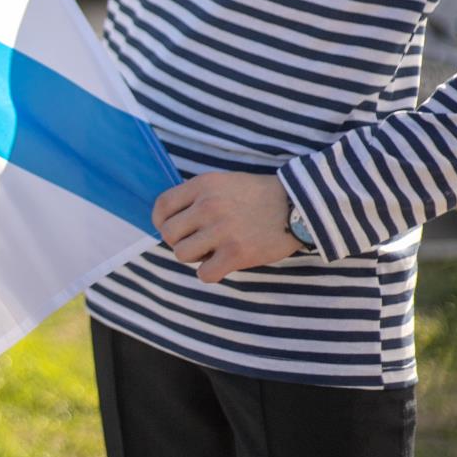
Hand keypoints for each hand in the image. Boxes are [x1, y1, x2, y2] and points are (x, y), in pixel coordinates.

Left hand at [151, 171, 301, 283]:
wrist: (296, 205)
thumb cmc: (257, 194)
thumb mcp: (222, 182)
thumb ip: (196, 196)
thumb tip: (171, 219)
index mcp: (202, 185)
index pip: (162, 206)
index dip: (161, 222)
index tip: (172, 229)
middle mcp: (207, 206)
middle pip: (169, 234)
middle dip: (179, 241)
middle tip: (196, 242)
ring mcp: (221, 231)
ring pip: (182, 255)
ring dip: (194, 257)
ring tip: (211, 252)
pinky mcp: (236, 254)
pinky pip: (204, 274)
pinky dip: (210, 273)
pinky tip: (221, 264)